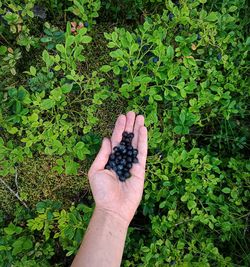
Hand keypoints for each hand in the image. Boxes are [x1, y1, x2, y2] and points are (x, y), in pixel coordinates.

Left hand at [88, 111, 147, 225]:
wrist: (113, 208)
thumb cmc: (101, 191)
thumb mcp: (96, 170)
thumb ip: (103, 154)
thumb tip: (107, 139)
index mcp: (110, 158)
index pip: (116, 139)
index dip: (119, 127)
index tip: (122, 116)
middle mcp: (122, 159)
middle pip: (127, 138)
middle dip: (129, 125)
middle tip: (132, 112)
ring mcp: (132, 163)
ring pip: (135, 143)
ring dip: (137, 129)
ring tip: (140, 117)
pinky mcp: (140, 169)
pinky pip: (142, 152)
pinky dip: (143, 141)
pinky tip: (144, 130)